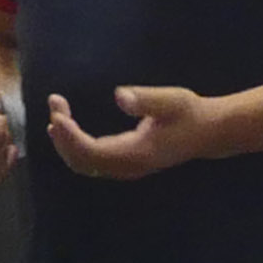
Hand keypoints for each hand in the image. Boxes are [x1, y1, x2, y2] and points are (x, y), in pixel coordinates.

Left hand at [42, 84, 225, 178]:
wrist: (207, 132)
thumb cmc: (190, 113)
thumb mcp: (172, 101)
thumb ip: (146, 100)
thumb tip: (119, 95)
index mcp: (136, 154)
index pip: (92, 152)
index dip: (71, 137)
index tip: (58, 115)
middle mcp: (127, 166)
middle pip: (82, 161)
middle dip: (63, 136)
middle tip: (55, 104)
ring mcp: (125, 167)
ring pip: (84, 163)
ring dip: (65, 140)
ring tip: (56, 112)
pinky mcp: (124, 161)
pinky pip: (91, 159)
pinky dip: (74, 144)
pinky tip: (66, 126)